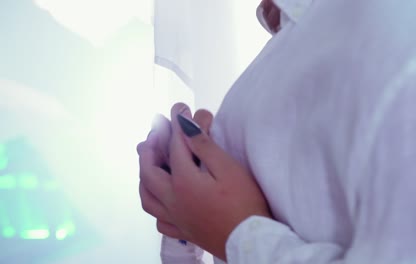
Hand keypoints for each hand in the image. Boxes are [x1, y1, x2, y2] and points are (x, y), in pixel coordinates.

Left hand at [137, 103, 271, 260]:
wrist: (252, 241)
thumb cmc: (244, 204)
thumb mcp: (228, 169)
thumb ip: (204, 146)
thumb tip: (186, 125)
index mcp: (183, 182)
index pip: (174, 147)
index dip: (176, 125)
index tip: (178, 109)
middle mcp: (173, 201)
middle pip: (149, 171)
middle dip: (149, 148)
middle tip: (154, 133)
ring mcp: (176, 218)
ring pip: (147, 197)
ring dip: (144, 177)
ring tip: (149, 164)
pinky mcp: (184, 232)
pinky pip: (160, 221)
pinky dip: (156, 207)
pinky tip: (161, 201)